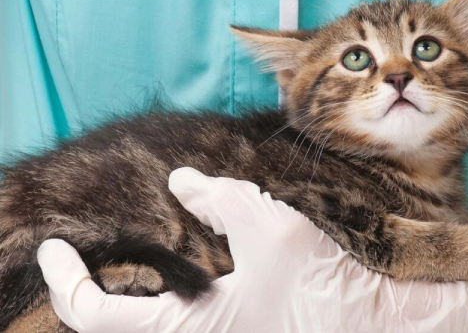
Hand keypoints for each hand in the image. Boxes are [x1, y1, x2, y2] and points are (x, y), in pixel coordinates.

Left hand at [38, 167, 467, 332]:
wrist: (383, 315)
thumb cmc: (327, 280)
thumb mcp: (269, 228)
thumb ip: (219, 199)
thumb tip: (181, 182)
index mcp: (194, 328)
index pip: (96, 316)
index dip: (64, 281)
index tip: (51, 250)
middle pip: (118, 322)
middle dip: (92, 285)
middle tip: (84, 248)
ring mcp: (224, 332)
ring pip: (154, 315)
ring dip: (133, 284)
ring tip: (130, 246)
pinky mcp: (242, 324)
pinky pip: (187, 308)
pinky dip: (171, 282)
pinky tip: (186, 252)